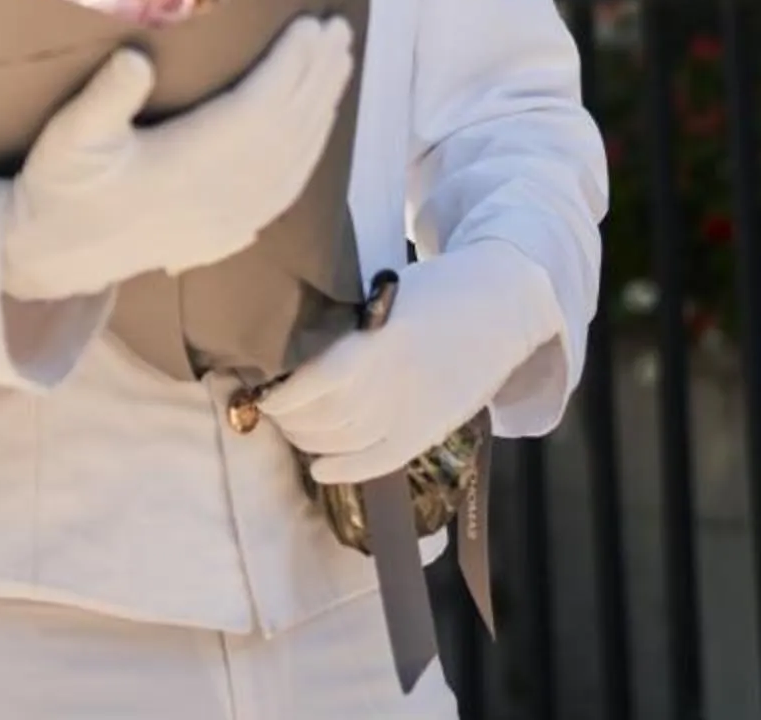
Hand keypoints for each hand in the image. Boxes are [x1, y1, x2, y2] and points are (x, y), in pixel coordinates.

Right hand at [0, 14, 356, 302]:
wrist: (55, 257)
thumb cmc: (60, 187)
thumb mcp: (68, 138)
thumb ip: (103, 100)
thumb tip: (136, 59)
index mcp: (186, 166)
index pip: (258, 108)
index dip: (290, 65)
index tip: (311, 24)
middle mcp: (220, 195)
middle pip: (287, 129)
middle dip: (317, 76)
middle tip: (338, 30)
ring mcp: (230, 219)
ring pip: (295, 160)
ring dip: (322, 109)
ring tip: (339, 64)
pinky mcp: (229, 233)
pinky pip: (287, 189)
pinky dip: (310, 153)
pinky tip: (318, 128)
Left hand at [258, 238, 560, 485]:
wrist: (499, 304)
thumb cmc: (430, 290)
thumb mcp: (378, 293)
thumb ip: (340, 324)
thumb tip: (284, 349)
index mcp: (376, 339)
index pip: (316, 380)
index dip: (282, 394)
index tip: (261, 388)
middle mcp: (393, 380)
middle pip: (325, 417)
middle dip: (289, 419)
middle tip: (273, 409)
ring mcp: (414, 409)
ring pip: (346, 442)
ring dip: (310, 441)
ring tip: (295, 429)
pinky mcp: (431, 429)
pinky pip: (380, 462)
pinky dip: (344, 470)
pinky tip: (320, 468)